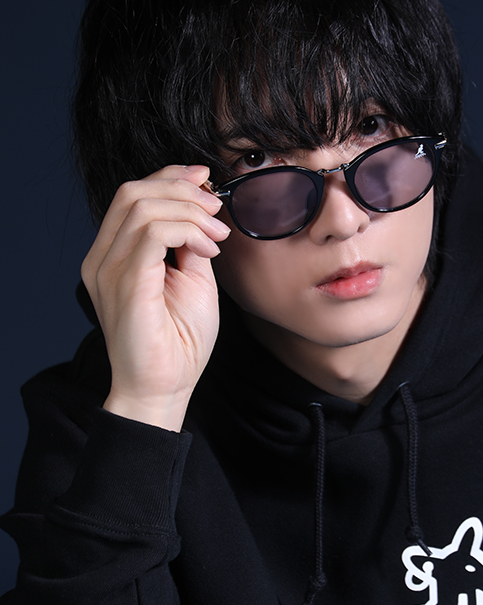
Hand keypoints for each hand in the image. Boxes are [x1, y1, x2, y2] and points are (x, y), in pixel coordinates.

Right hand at [81, 165, 229, 430]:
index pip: (134, 196)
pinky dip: (187, 231)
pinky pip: (152, 233)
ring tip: (218, 236)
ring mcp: (108, 269)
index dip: (171, 177)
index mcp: (115, 254)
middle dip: (183, 189)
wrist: (166, 386)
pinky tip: (208, 249)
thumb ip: (190, 245)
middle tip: (217, 209)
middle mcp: (103, 257)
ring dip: (191, 212)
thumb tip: (202, 216)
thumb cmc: (180, 341)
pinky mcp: (124, 283)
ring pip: (143, 206)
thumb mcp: (193, 280)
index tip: (206, 179)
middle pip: (134, 192)